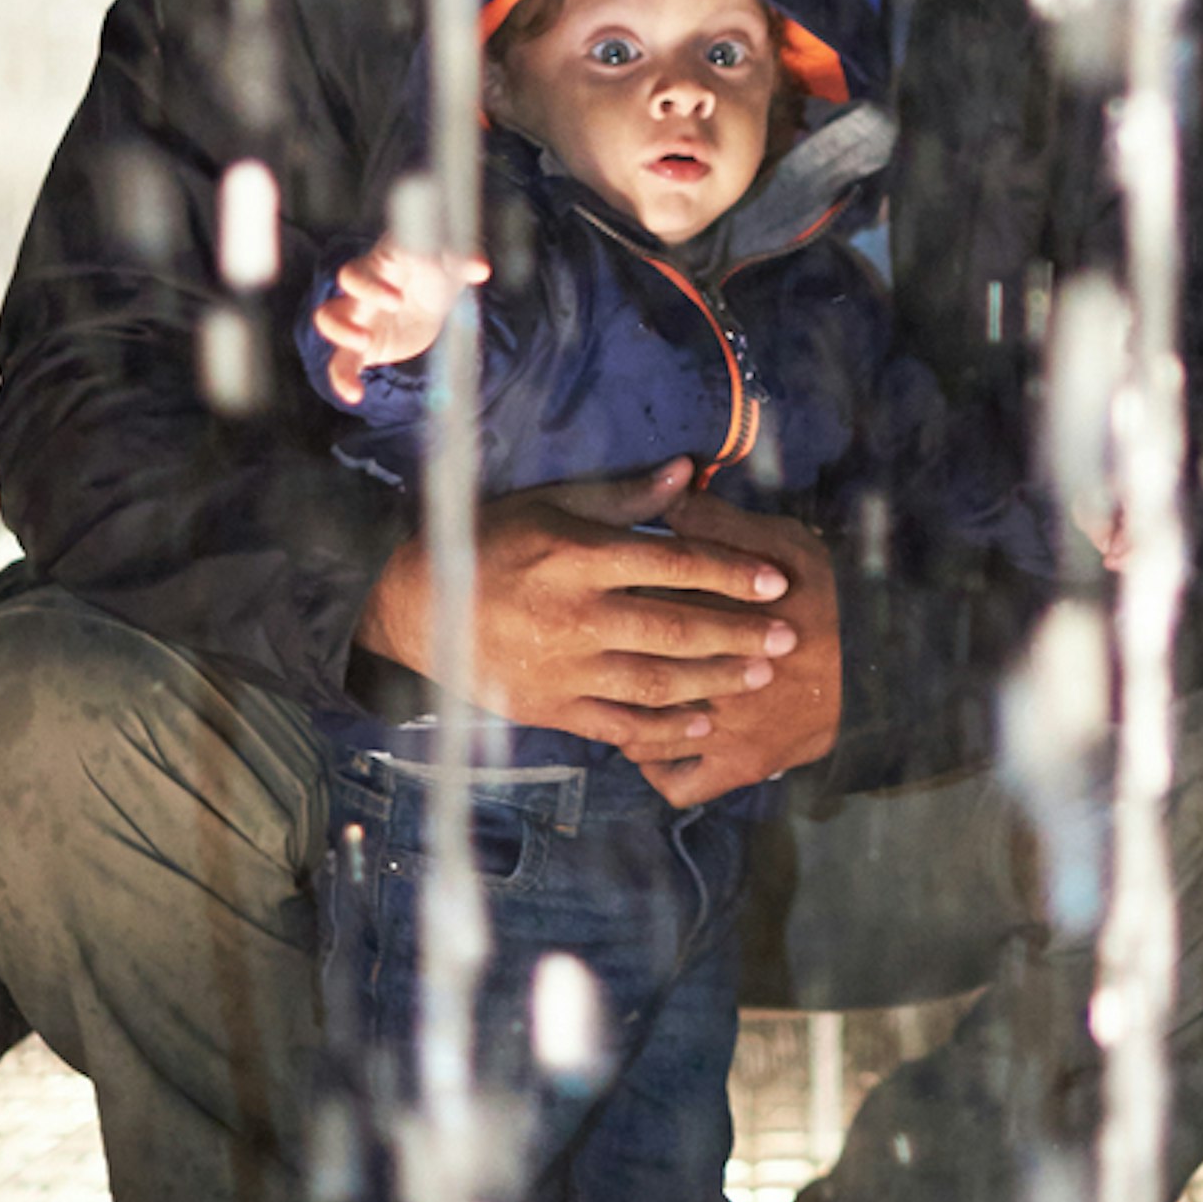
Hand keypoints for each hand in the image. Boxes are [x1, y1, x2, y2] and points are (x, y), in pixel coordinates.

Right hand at [311, 238, 486, 402]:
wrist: (432, 301)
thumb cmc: (437, 273)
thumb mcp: (452, 268)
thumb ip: (463, 264)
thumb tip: (480, 268)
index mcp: (386, 262)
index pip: (372, 262)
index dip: (375, 281)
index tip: (398, 299)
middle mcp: (367, 285)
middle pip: (345, 282)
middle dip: (360, 298)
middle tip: (387, 314)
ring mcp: (360, 315)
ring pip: (329, 317)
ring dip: (339, 331)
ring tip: (362, 345)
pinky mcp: (363, 346)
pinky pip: (341, 361)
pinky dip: (342, 378)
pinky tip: (353, 395)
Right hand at [359, 464, 805, 744]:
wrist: (413, 607)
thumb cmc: (490, 543)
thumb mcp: (551, 506)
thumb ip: (624, 498)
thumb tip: (689, 471)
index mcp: (577, 558)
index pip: (672, 564)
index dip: (730, 574)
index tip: (776, 583)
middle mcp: (574, 616)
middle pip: (674, 627)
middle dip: (739, 634)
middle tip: (789, 638)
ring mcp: (562, 668)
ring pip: (654, 681)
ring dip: (714, 680)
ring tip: (759, 675)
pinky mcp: (549, 709)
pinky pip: (618, 726)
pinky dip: (665, 730)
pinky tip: (704, 724)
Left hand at [598, 497, 843, 807]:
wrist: (889, 660)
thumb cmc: (834, 597)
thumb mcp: (783, 542)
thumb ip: (719, 523)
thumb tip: (667, 495)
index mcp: (711, 619)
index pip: (638, 613)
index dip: (614, 606)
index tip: (605, 598)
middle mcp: (706, 678)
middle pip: (630, 676)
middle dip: (609, 664)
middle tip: (602, 651)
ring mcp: (721, 729)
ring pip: (640, 734)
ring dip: (625, 717)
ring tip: (622, 699)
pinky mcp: (741, 767)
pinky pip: (677, 783)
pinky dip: (658, 768)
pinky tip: (653, 746)